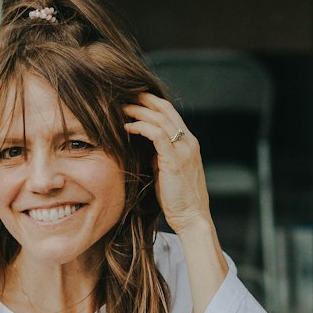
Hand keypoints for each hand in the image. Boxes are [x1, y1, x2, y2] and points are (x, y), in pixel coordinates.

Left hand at [122, 91, 211, 233]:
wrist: (191, 217)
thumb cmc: (177, 197)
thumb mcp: (167, 169)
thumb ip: (159, 154)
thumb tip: (142, 143)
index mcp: (189, 142)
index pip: (170, 112)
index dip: (152, 102)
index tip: (133, 98)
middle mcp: (189, 142)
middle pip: (165, 109)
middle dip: (144, 99)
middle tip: (124, 95)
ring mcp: (184, 150)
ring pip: (160, 119)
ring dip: (139, 111)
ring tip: (121, 109)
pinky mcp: (175, 161)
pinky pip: (157, 135)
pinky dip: (141, 127)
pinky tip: (127, 127)